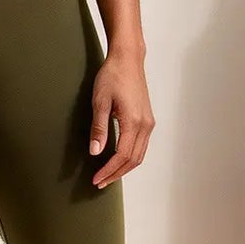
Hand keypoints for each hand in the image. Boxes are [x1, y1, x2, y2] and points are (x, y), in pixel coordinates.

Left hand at [89, 49, 153, 186]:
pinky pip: (141, 146)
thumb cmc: (112, 77)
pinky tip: (117, 160)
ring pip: (139, 155)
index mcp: (134, 122)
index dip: (108, 170)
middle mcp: (145, 125)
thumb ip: (98, 128)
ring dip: (123, 168)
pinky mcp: (147, 120)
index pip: (122, 155)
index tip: (96, 179)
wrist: (128, 60)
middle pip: (133, 160)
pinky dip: (130, 157)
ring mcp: (148, 123)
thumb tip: (95, 151)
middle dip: (116, 174)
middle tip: (99, 182)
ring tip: (107, 175)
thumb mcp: (100, 102)